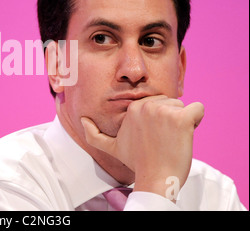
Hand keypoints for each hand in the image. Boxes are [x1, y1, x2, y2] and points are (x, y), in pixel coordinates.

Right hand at [81, 95, 203, 199]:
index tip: (154, 137)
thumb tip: (82, 120)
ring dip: (182, 122)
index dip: (159, 120)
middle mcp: (147, 105)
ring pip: (183, 106)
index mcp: (133, 108)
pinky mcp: (181, 118)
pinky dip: (197, 120)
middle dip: (171, 118)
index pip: (156, 103)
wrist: (156, 179)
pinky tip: (186, 134)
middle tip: (163, 139)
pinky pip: (198, 109)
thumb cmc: (137, 162)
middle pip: (170, 102)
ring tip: (172, 139)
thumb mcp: (112, 147)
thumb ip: (94, 134)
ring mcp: (164, 111)